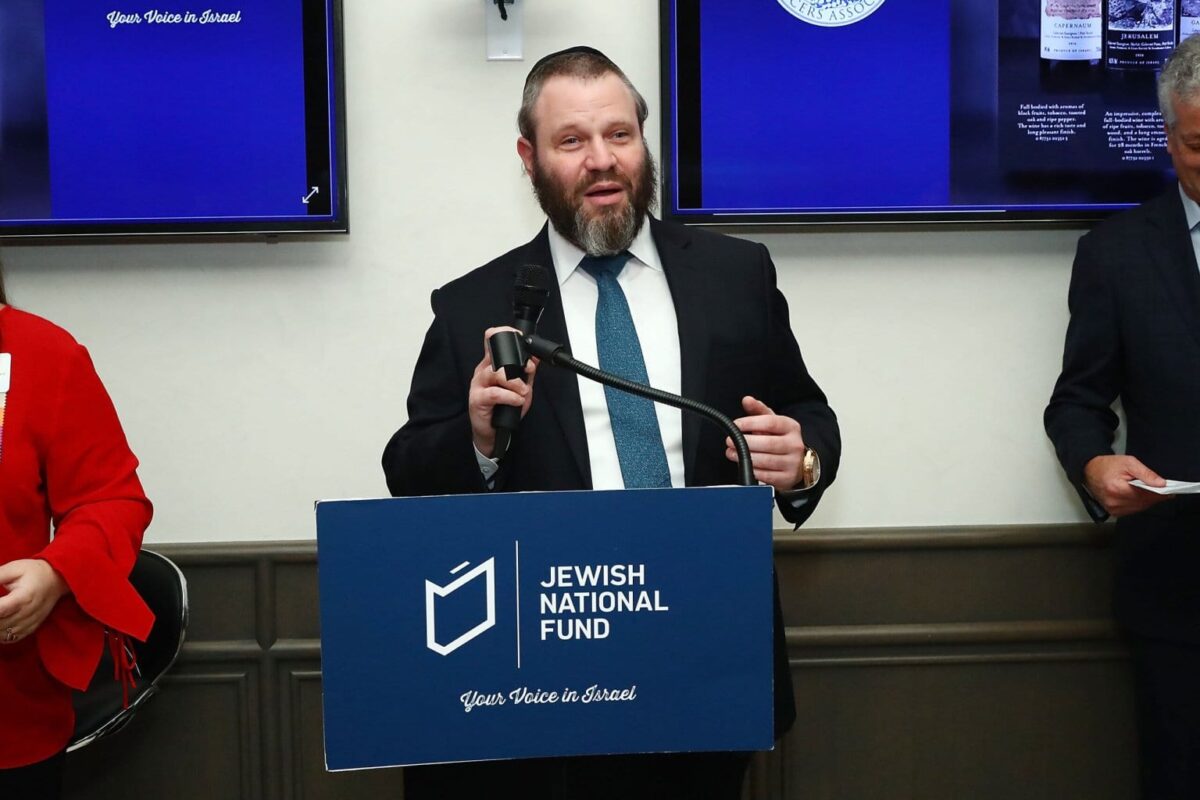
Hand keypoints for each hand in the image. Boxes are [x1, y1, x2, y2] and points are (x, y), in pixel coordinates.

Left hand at [0, 559, 69, 644]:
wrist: (58, 579)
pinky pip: (10, 639)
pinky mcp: (31, 628)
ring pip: (3, 634)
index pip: (1, 610)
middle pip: (0, 624)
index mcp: (24, 596)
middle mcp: (28, 612)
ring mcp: (30, 623)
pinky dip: (0, 635)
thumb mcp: (14, 568)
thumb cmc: (34, 571)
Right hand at [469, 327, 537, 457]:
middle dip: (515, 363)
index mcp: (491, 364)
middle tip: (528, 372)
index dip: (503, 334)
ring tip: (522, 392)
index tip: (519, 338)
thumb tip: (535, 358)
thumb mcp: (520, 388)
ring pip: (495, 374)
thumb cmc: (504, 408)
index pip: (491, 341)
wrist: (492, 432)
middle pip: (495, 357)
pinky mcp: (477, 399)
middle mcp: (483, 371)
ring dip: (514, 383)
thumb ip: (526, 372)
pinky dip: (510, 396)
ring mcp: (478, 385)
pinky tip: (517, 400)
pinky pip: (495, 393)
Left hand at [725, 396, 806, 492]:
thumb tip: (747, 400)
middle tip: (729, 441)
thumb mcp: (772, 422)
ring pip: (766, 460)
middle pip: (768, 443)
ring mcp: (793, 462)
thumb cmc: (781, 439)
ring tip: (732, 453)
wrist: (798, 461)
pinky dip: (753, 470)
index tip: (736, 425)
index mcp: (791, 427)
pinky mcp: (787, 478)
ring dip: (745, 457)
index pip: (771, 422)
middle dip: (745, 442)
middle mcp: (795, 444)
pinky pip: (767, 476)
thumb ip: (758, 411)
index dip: (751, 423)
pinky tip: (744, 465)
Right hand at [1083, 455, 1168, 516]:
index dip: (1159, 494)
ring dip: (1147, 500)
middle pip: (1144, 503)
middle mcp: (1114, 501)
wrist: (1089, 471)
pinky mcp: (1113, 512)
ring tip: (1147, 490)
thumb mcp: (1128, 462)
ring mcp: (1113, 508)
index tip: (1169, 491)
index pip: (1145, 495)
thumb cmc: (1107, 465)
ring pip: (1140, 508)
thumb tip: (1161, 484)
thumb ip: (1146, 473)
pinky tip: (1137, 495)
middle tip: (1161, 489)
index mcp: (1117, 488)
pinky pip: (1133, 510)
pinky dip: (1139, 503)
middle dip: (1154, 497)